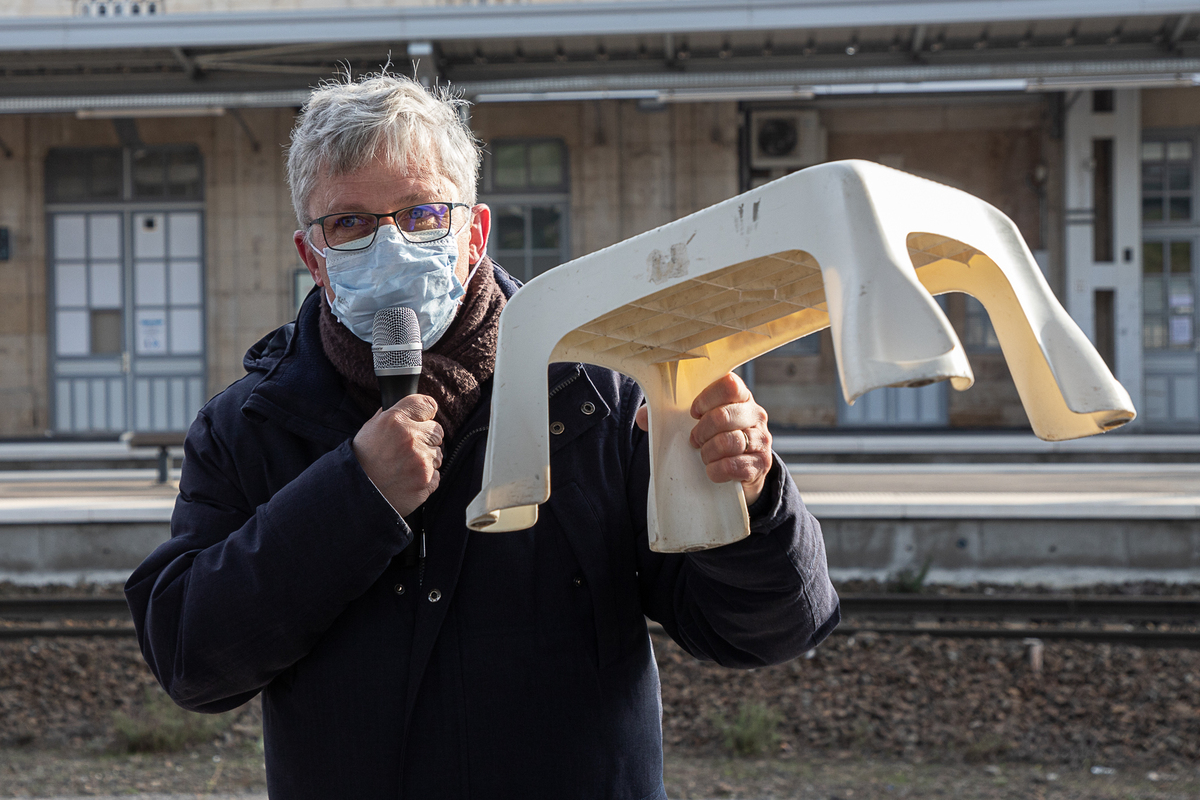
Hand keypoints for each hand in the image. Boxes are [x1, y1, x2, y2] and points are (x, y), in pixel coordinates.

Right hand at [352, 395, 443, 517]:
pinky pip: (436, 474)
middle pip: (437, 430)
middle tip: (408, 448)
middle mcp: (411, 437)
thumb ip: (390, 415)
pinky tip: (408, 478)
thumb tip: (408, 407)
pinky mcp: (427, 480)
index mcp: (395, 420)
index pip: (427, 404)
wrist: (357, 494)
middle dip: (426, 438)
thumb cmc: (362, 460)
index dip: (425, 412)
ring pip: (438, 453)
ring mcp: (421, 460)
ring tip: (404, 466)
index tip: (423, 418)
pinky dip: (426, 477)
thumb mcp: (370, 429)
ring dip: (426, 458)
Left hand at [634, 373, 772, 504]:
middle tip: (694, 440)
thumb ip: (667, 416)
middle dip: (700, 431)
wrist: (740, 470)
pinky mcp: (761, 464)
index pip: (729, 385)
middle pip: (723, 416)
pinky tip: (712, 470)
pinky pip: (735, 465)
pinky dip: (717, 470)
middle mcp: (755, 413)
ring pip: (729, 442)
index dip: (706, 399)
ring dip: (708, 452)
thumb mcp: (693, 423)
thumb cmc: (714, 438)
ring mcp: (762, 439)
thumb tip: (642, 418)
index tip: (693, 412)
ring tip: (704, 456)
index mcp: (740, 396)